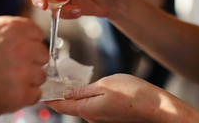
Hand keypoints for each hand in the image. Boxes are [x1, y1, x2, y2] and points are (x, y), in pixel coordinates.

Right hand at [0, 16, 48, 120]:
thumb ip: (10, 34)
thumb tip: (28, 40)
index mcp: (12, 28)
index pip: (37, 33)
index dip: (30, 44)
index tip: (23, 50)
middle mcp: (21, 47)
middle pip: (43, 54)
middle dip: (32, 62)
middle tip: (14, 68)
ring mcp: (22, 71)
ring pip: (41, 75)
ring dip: (29, 80)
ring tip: (7, 81)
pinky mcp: (20, 94)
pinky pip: (36, 94)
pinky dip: (24, 96)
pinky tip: (7, 92)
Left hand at [46, 74, 163, 122]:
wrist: (157, 108)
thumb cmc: (134, 95)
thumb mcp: (105, 85)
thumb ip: (84, 90)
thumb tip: (66, 93)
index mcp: (88, 110)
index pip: (61, 106)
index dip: (49, 99)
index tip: (41, 92)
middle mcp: (93, 117)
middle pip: (70, 107)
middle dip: (61, 95)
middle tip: (54, 81)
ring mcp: (102, 118)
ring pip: (82, 106)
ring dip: (74, 95)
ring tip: (69, 82)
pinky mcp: (111, 116)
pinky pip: (93, 106)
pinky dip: (86, 97)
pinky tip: (88, 88)